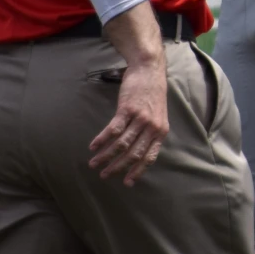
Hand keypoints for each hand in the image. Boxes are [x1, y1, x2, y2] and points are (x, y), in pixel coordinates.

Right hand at [88, 54, 168, 184]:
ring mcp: (140, 118)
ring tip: (94, 163)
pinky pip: (113, 129)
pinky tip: (93, 146)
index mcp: (161, 132)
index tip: (127, 182)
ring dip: (106, 156)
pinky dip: (102, 140)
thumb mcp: (158, 115)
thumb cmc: (152, 93)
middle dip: (117, 167)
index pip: (149, 157)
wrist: (149, 70)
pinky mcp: (127, 109)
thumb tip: (139, 150)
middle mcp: (152, 127)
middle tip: (104, 175)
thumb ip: (151, 132)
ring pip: (121, 144)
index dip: (138, 171)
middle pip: (133, 153)